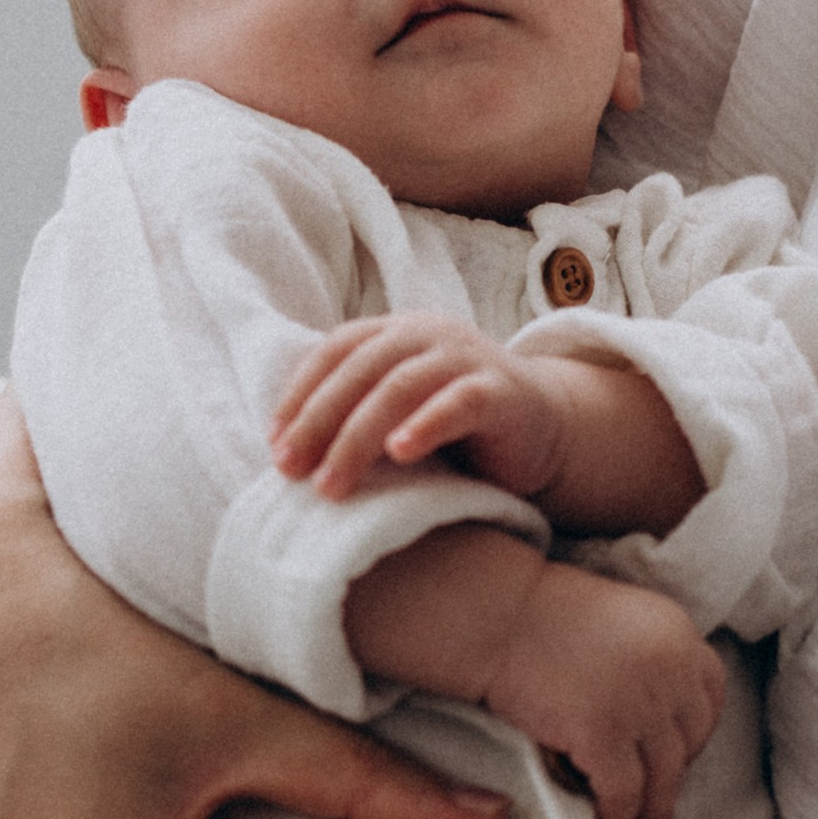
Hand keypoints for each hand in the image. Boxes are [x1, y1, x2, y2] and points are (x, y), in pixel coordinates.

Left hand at [273, 311, 571, 501]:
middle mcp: (427, 334)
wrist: (543, 429)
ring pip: (399, 388)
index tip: (274, 444)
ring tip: (330, 485)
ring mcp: (466, 358)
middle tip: (290, 471)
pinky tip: (401, 453)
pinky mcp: (501, 391)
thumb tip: (286, 453)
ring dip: (357, 438)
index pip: (335, 351)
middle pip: (360, 370)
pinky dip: (426, 425)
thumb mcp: (397, 414)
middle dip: (318, 422)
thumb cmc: (455, 428)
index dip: (300, 394)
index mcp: (395, 333)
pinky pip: (460, 402)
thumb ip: (354, 415)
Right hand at [483, 566, 725, 818]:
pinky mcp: (603, 731)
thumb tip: (656, 715)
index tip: (681, 752)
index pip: (712, 690)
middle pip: (692, 737)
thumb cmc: (539, 618)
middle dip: (676, 772)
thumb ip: (647, 655)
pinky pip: (624, 791)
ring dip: (654, 812)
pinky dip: (618, 815)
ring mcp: (639, 700)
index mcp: (675, 630)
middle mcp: (670, 664)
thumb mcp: (617, 620)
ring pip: (664, 775)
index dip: (697, 728)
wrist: (494, 618)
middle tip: (660, 800)